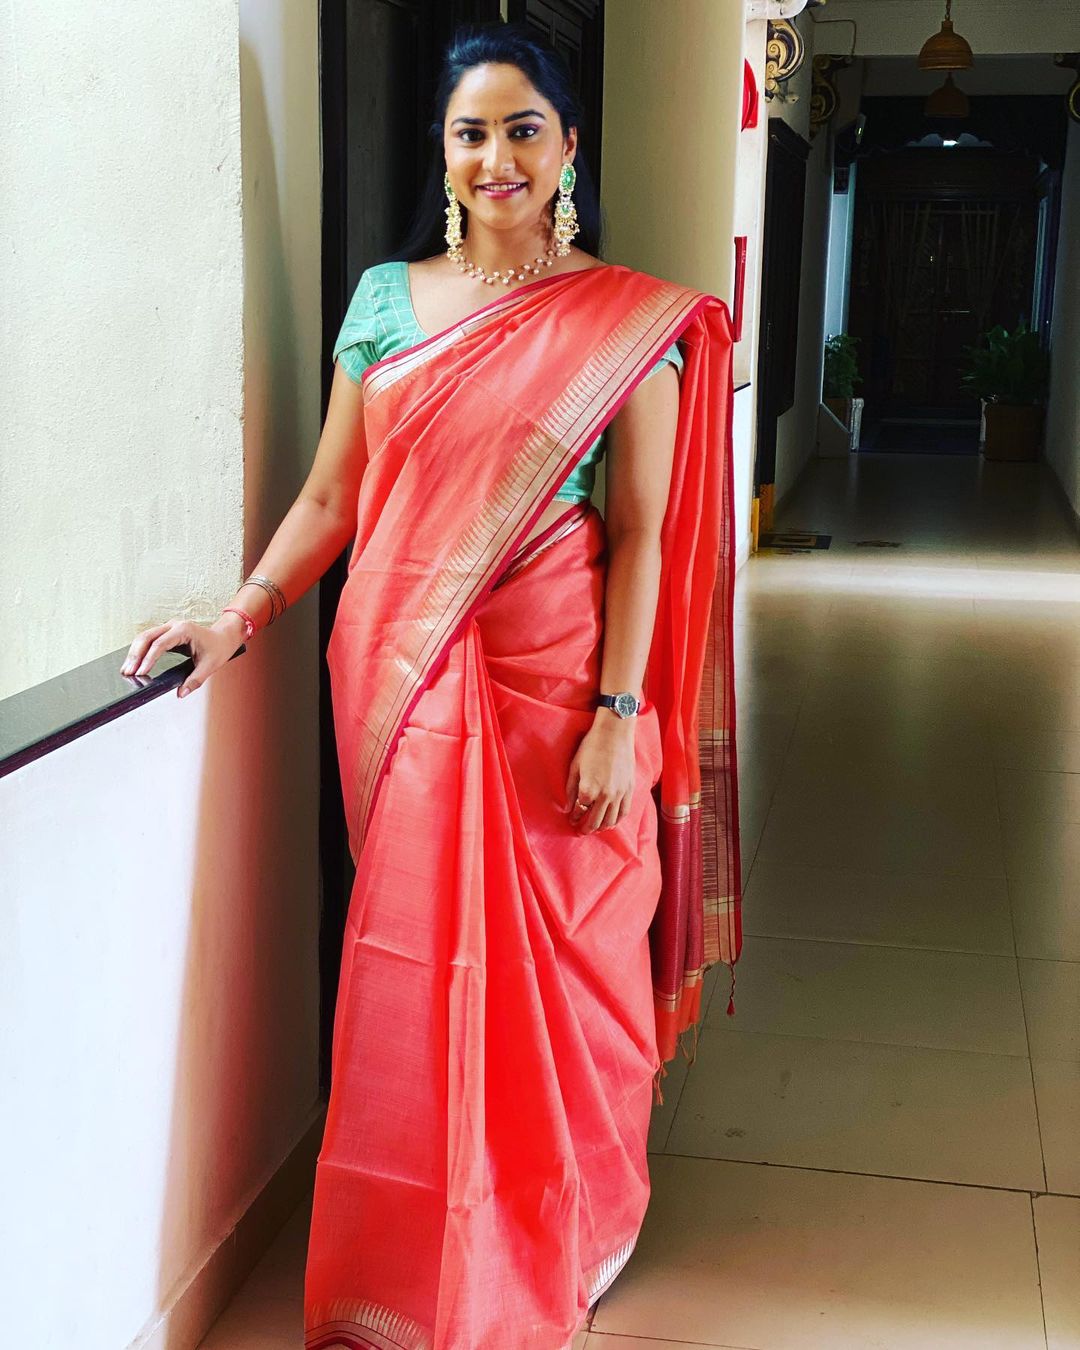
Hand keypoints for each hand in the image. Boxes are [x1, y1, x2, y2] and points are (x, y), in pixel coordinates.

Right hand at [120, 613, 246, 698]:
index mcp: (184, 630)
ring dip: (134, 652)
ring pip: (145, 636)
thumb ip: (195, 680)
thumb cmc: (219, 648)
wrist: (224, 637)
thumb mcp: (209, 666)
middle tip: (127, 672)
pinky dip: (140, 650)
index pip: (160, 644)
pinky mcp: (166, 632)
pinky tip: (133, 662)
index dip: (148, 659)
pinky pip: (149, 639)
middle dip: (135, 655)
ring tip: (126, 669)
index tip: (140, 672)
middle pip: (147, 637)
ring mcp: (169, 627)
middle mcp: (174, 625)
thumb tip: (181, 693)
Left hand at [565, 713, 636, 833]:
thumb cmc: (591, 747)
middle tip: (581, 831)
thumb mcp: (575, 767)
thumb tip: (568, 808)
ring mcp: (619, 793)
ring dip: (601, 827)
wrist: (614, 733)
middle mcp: (605, 795)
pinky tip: (611, 821)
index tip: (571, 820)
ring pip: (611, 821)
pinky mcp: (629, 789)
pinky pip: (624, 812)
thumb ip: (571, 790)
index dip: (574, 818)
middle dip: (586, 829)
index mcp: (588, 789)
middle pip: (595, 821)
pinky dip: (616, 820)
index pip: (579, 812)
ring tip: (595, 828)